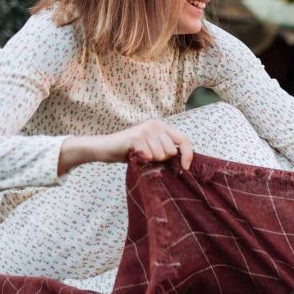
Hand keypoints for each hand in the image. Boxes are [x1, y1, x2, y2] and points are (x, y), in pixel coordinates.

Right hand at [59, 119, 192, 174]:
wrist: (106, 148)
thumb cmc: (131, 151)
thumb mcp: (152, 148)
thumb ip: (166, 150)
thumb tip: (185, 164)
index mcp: (162, 126)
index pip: (184, 140)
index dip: (188, 155)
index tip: (186, 168)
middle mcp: (155, 125)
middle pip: (171, 151)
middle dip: (161, 159)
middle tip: (147, 156)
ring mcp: (145, 130)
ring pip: (161, 155)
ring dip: (150, 160)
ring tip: (139, 155)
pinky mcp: (136, 137)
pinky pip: (149, 156)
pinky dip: (142, 160)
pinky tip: (134, 155)